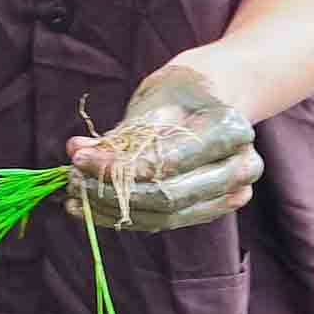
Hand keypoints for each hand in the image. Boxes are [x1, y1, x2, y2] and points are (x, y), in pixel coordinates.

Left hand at [67, 60, 260, 233]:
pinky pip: (164, 221)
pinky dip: (123, 217)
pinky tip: (88, 209)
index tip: (78, 159)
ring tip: (74, 196)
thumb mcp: (151, 103)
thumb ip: (119, 133)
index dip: (119, 167)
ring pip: (165, 216)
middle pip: (169, 196)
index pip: (168, 162)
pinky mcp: (211, 209)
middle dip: (113, 192)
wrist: (213, 98)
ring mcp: (232, 194)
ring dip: (113, 209)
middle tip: (72, 180)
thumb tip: (76, 151)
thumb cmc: (182, 92)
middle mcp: (241, 168)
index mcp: (231, 130)